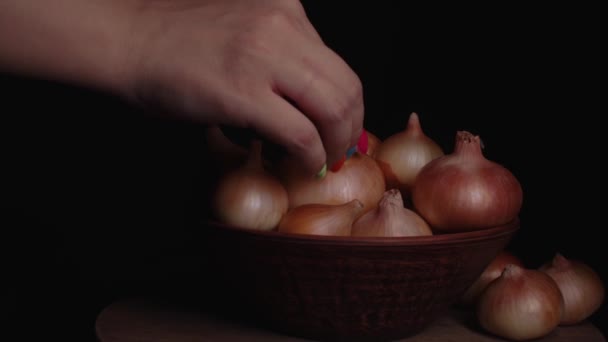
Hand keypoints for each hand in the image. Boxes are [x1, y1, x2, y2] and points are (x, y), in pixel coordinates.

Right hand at [125, 0, 363, 174]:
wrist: (130, 42)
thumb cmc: (180, 44)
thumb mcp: (245, 30)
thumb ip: (282, 53)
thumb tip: (311, 101)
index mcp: (285, 9)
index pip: (338, 66)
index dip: (348, 106)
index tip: (342, 131)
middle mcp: (281, 27)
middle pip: (346, 88)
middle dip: (350, 129)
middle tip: (339, 153)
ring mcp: (263, 57)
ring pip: (332, 110)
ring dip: (335, 145)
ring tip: (323, 162)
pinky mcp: (244, 92)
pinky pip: (300, 133)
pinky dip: (310, 157)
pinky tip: (301, 165)